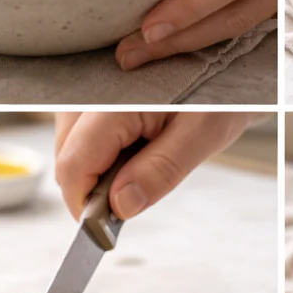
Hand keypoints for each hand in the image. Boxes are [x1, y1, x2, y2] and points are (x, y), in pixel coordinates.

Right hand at [54, 111, 254, 219]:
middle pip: (67, 158)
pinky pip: (81, 135)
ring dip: (98, 169)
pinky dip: (102, 152)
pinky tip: (135, 147)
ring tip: (145, 160)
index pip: (74, 165)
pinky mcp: (91, 97)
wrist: (225, 63)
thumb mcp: (202, 134)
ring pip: (70, 148)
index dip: (86, 204)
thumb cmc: (219, 95)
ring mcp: (87, 91)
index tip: (109, 228)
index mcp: (114, 102)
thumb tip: (120, 207)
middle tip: (140, 189)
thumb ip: (160, 170)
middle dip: (95, 187)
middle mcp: (90, 92)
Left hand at [115, 0, 277, 70]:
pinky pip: (243, 13)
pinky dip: (208, 27)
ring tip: (139, 51)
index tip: (153, 24)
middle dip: (182, 37)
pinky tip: (175, 34)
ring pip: (240, 20)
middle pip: (235, 12)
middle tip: (131, 52)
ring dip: (190, 41)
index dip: (196, 1)